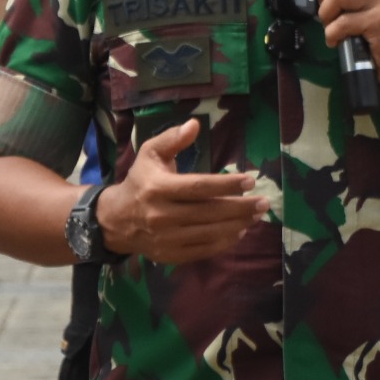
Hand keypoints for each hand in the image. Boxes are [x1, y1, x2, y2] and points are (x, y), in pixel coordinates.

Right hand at [98, 118, 264, 263]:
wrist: (116, 220)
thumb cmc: (140, 181)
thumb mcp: (150, 153)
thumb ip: (172, 138)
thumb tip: (195, 124)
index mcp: (158, 188)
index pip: (199, 187)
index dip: (227, 184)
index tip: (250, 181)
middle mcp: (161, 215)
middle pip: (209, 212)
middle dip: (240, 207)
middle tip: (263, 202)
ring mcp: (166, 238)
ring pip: (209, 233)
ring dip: (237, 225)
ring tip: (256, 216)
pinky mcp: (170, 255)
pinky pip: (203, 250)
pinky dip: (224, 242)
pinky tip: (239, 232)